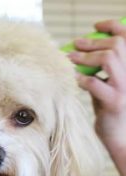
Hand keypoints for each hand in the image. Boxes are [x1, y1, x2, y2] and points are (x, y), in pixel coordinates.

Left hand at [67, 20, 125, 175]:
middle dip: (92, 42)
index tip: (96, 25)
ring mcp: (125, 87)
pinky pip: (95, 83)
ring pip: (108, 59)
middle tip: (75, 45)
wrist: (119, 135)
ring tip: (70, 59)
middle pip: (116, 46)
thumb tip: (81, 56)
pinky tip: (73, 79)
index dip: (112, 26)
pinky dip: (81, 79)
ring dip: (85, 57)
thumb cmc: (110, 110)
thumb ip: (101, 72)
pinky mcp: (113, 102)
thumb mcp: (109, 86)